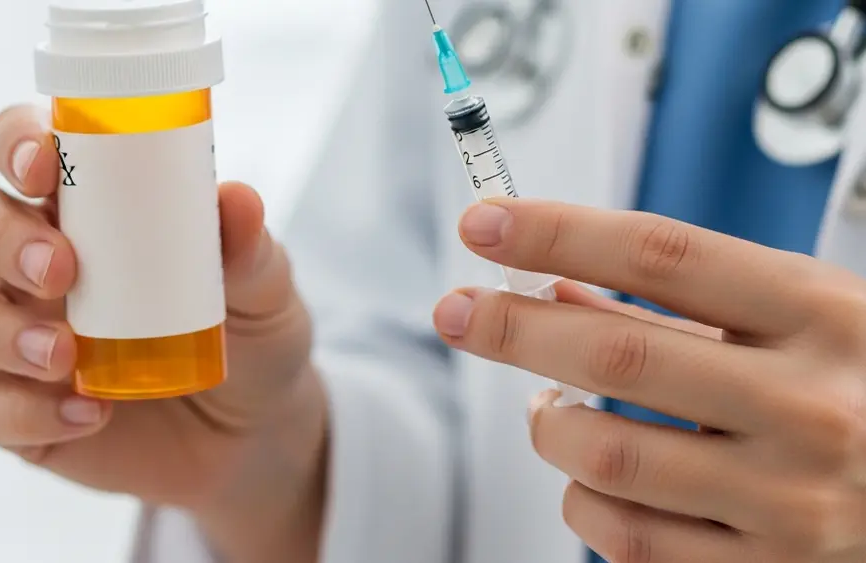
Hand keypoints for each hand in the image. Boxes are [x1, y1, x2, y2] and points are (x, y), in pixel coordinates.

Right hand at [0, 106, 326, 562]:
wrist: (257, 428)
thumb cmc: (251, 333)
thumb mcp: (264, 287)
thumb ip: (248, 247)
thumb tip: (238, 200)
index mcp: (90, 210)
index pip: (23, 151)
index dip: (14, 141)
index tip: (42, 164)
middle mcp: (37, 262)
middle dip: (0, 237)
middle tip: (61, 269)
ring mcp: (20, 334)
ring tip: (65, 355)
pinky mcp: (21, 409)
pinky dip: (27, 412)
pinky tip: (89, 414)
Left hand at [433, 197, 865, 562]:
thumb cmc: (858, 383)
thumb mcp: (799, 314)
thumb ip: (679, 300)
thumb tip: (553, 282)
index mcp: (821, 317)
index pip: (661, 256)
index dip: (557, 233)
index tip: (485, 223)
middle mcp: (809, 407)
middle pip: (617, 356)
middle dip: (511, 327)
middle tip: (458, 310)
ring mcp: (789, 501)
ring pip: (604, 457)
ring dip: (545, 425)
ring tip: (544, 406)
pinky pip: (625, 537)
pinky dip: (580, 499)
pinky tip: (590, 476)